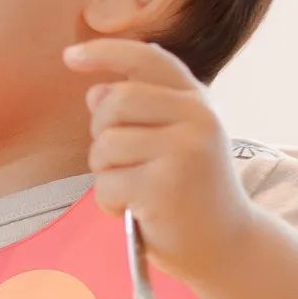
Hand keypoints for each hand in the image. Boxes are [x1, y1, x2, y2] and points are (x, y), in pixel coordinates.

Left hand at [63, 38, 252, 292]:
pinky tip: (135, 212)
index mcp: (198, 101)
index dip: (105, 53)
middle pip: (114, 101)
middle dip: (101, 132)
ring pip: (105, 145)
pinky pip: (105, 184)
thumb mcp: (175, 141)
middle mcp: (197, 117)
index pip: (147, 59)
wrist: (226, 245)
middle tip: (120, 162)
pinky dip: (109, 203)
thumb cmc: (192, 191)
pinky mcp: (163, 187)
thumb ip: (140, 111)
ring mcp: (182, 150)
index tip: (71, 56)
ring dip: (105, 173)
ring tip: (134, 190)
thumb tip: (96, 92)